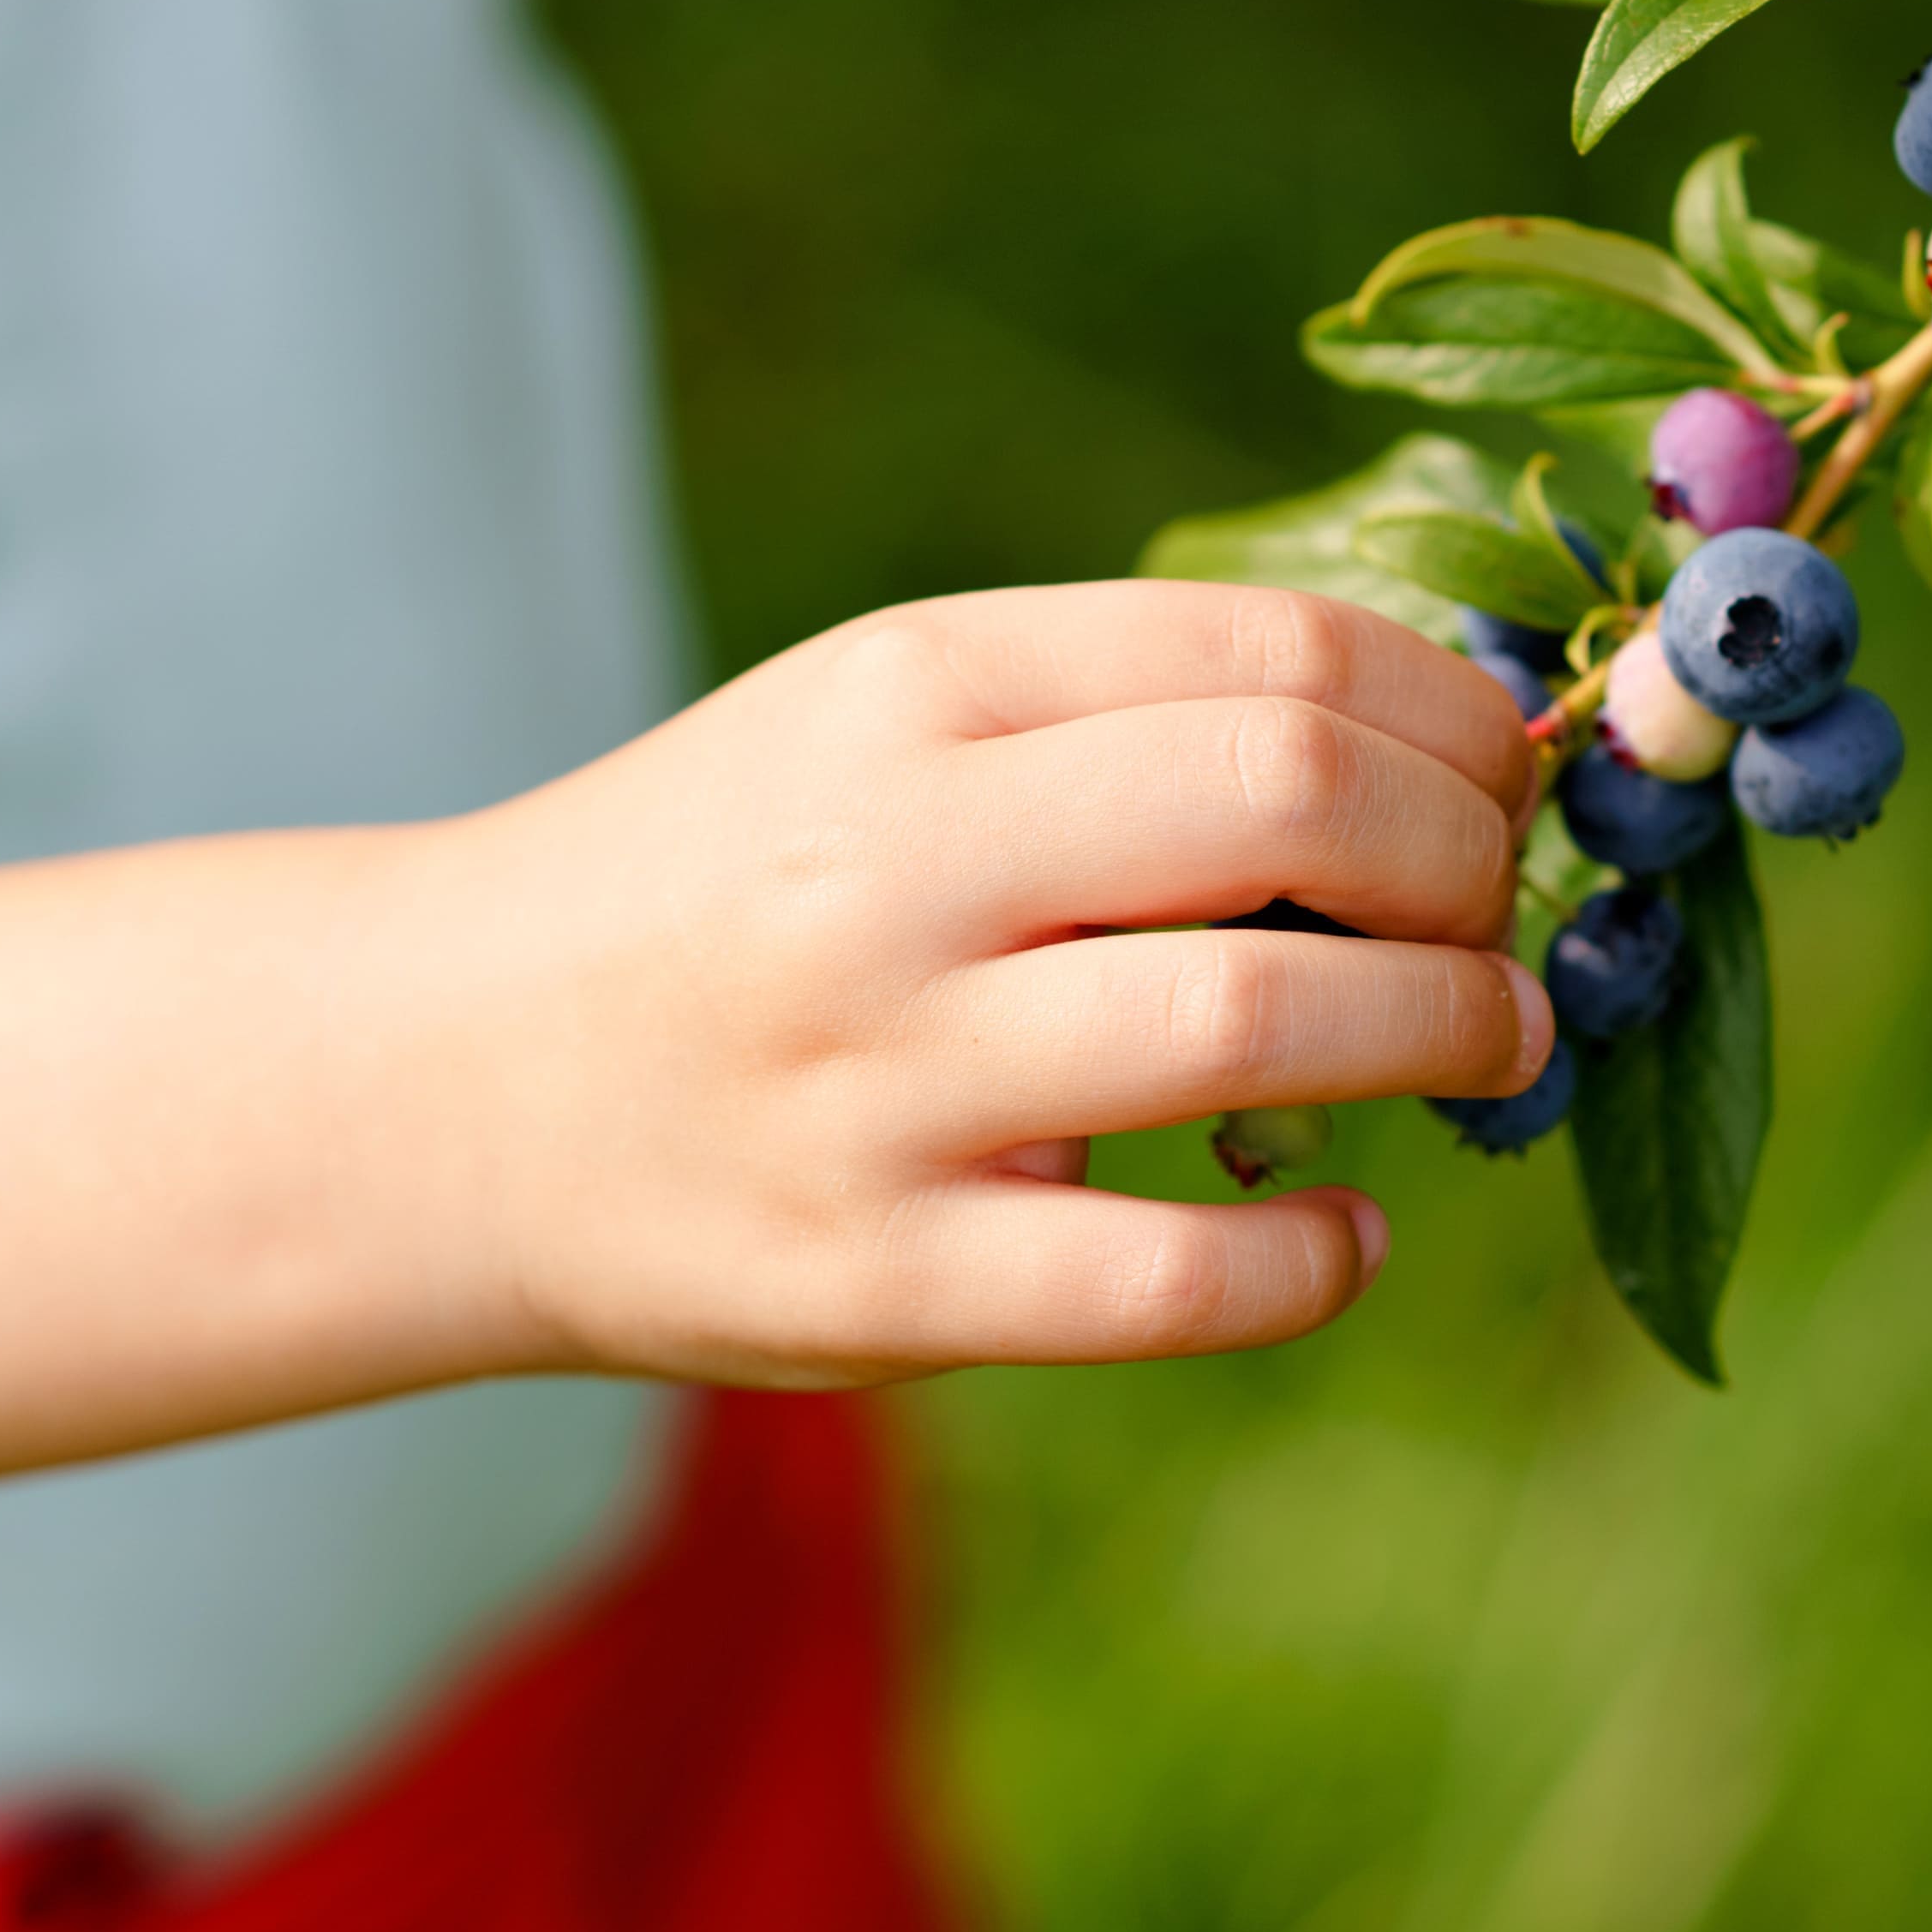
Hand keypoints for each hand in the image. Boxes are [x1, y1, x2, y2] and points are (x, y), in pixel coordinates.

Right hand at [445, 582, 1546, 1387]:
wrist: (438, 1084)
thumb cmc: (727, 889)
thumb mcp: (877, 730)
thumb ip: (1117, 722)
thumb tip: (1437, 755)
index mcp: (908, 690)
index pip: (1270, 649)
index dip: (1448, 715)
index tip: (1491, 781)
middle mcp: (887, 864)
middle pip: (1291, 799)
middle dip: (1464, 857)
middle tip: (1493, 915)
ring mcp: (876, 1081)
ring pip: (1251, 1023)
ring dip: (1441, 1030)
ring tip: (1480, 1045)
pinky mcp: (872, 1281)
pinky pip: (1164, 1281)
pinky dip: (1313, 1262)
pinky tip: (1344, 1236)